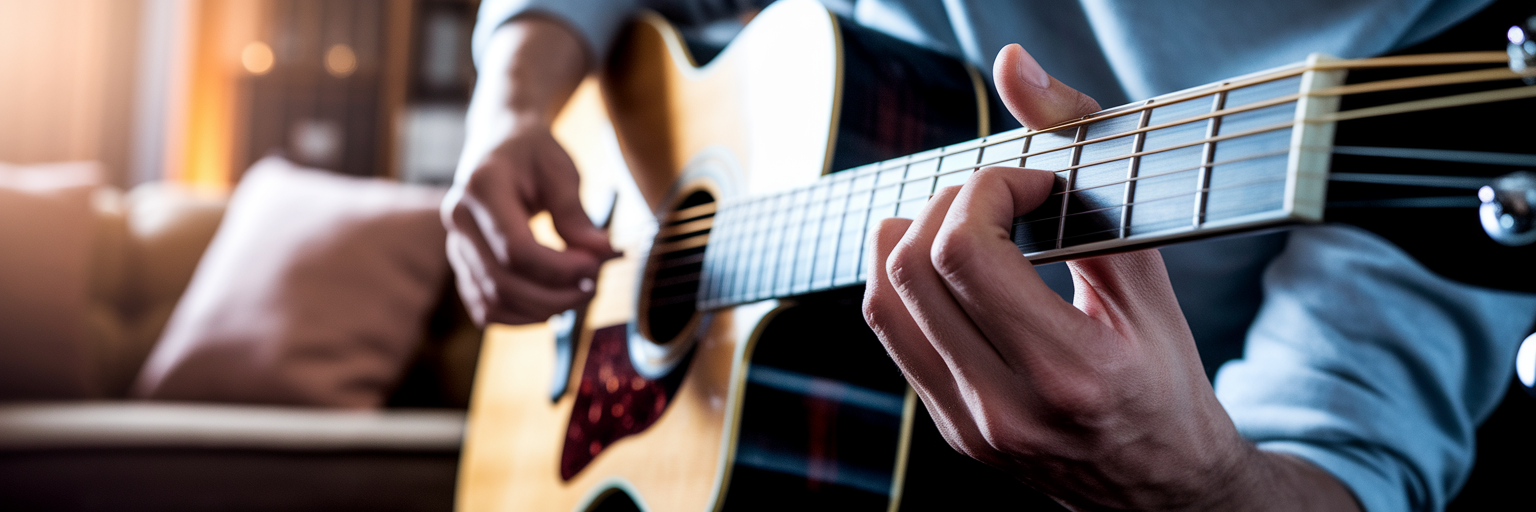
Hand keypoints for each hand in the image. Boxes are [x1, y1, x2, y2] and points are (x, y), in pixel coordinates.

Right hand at [443, 18, 617, 325]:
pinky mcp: (462, 265)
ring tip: (578, 293)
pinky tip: (552, 304)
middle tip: (593, 284)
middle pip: (503, 282)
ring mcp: (456, 245)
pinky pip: (485, 307)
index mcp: (482, 188)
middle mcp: (459, 219)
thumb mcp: (561, 172)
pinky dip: (521, 315)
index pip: (516, 250)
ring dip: (541, 310)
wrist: (500, 143)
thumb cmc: (533, 153)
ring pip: (492, 301)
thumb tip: (605, 254)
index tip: (596, 264)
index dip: (560, 268)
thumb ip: (578, 215)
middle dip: (556, 295)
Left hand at [861, 44, 1358, 509]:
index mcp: (1070, 373)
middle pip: (912, 269)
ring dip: (910, 236)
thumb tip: (1016, 69)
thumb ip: (1088, 169)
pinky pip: (891, 334)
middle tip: (998, 197)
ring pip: (882, 302)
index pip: (966, 254)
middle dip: (947, 203)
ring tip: (966, 221)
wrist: (1166, 491)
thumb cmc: (1168, 380)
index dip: (985, 190)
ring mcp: (967, 427)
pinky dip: (906, 281)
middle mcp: (1006, 409)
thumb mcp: (1148, 278)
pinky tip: (948, 265)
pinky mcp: (948, 431)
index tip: (1030, 184)